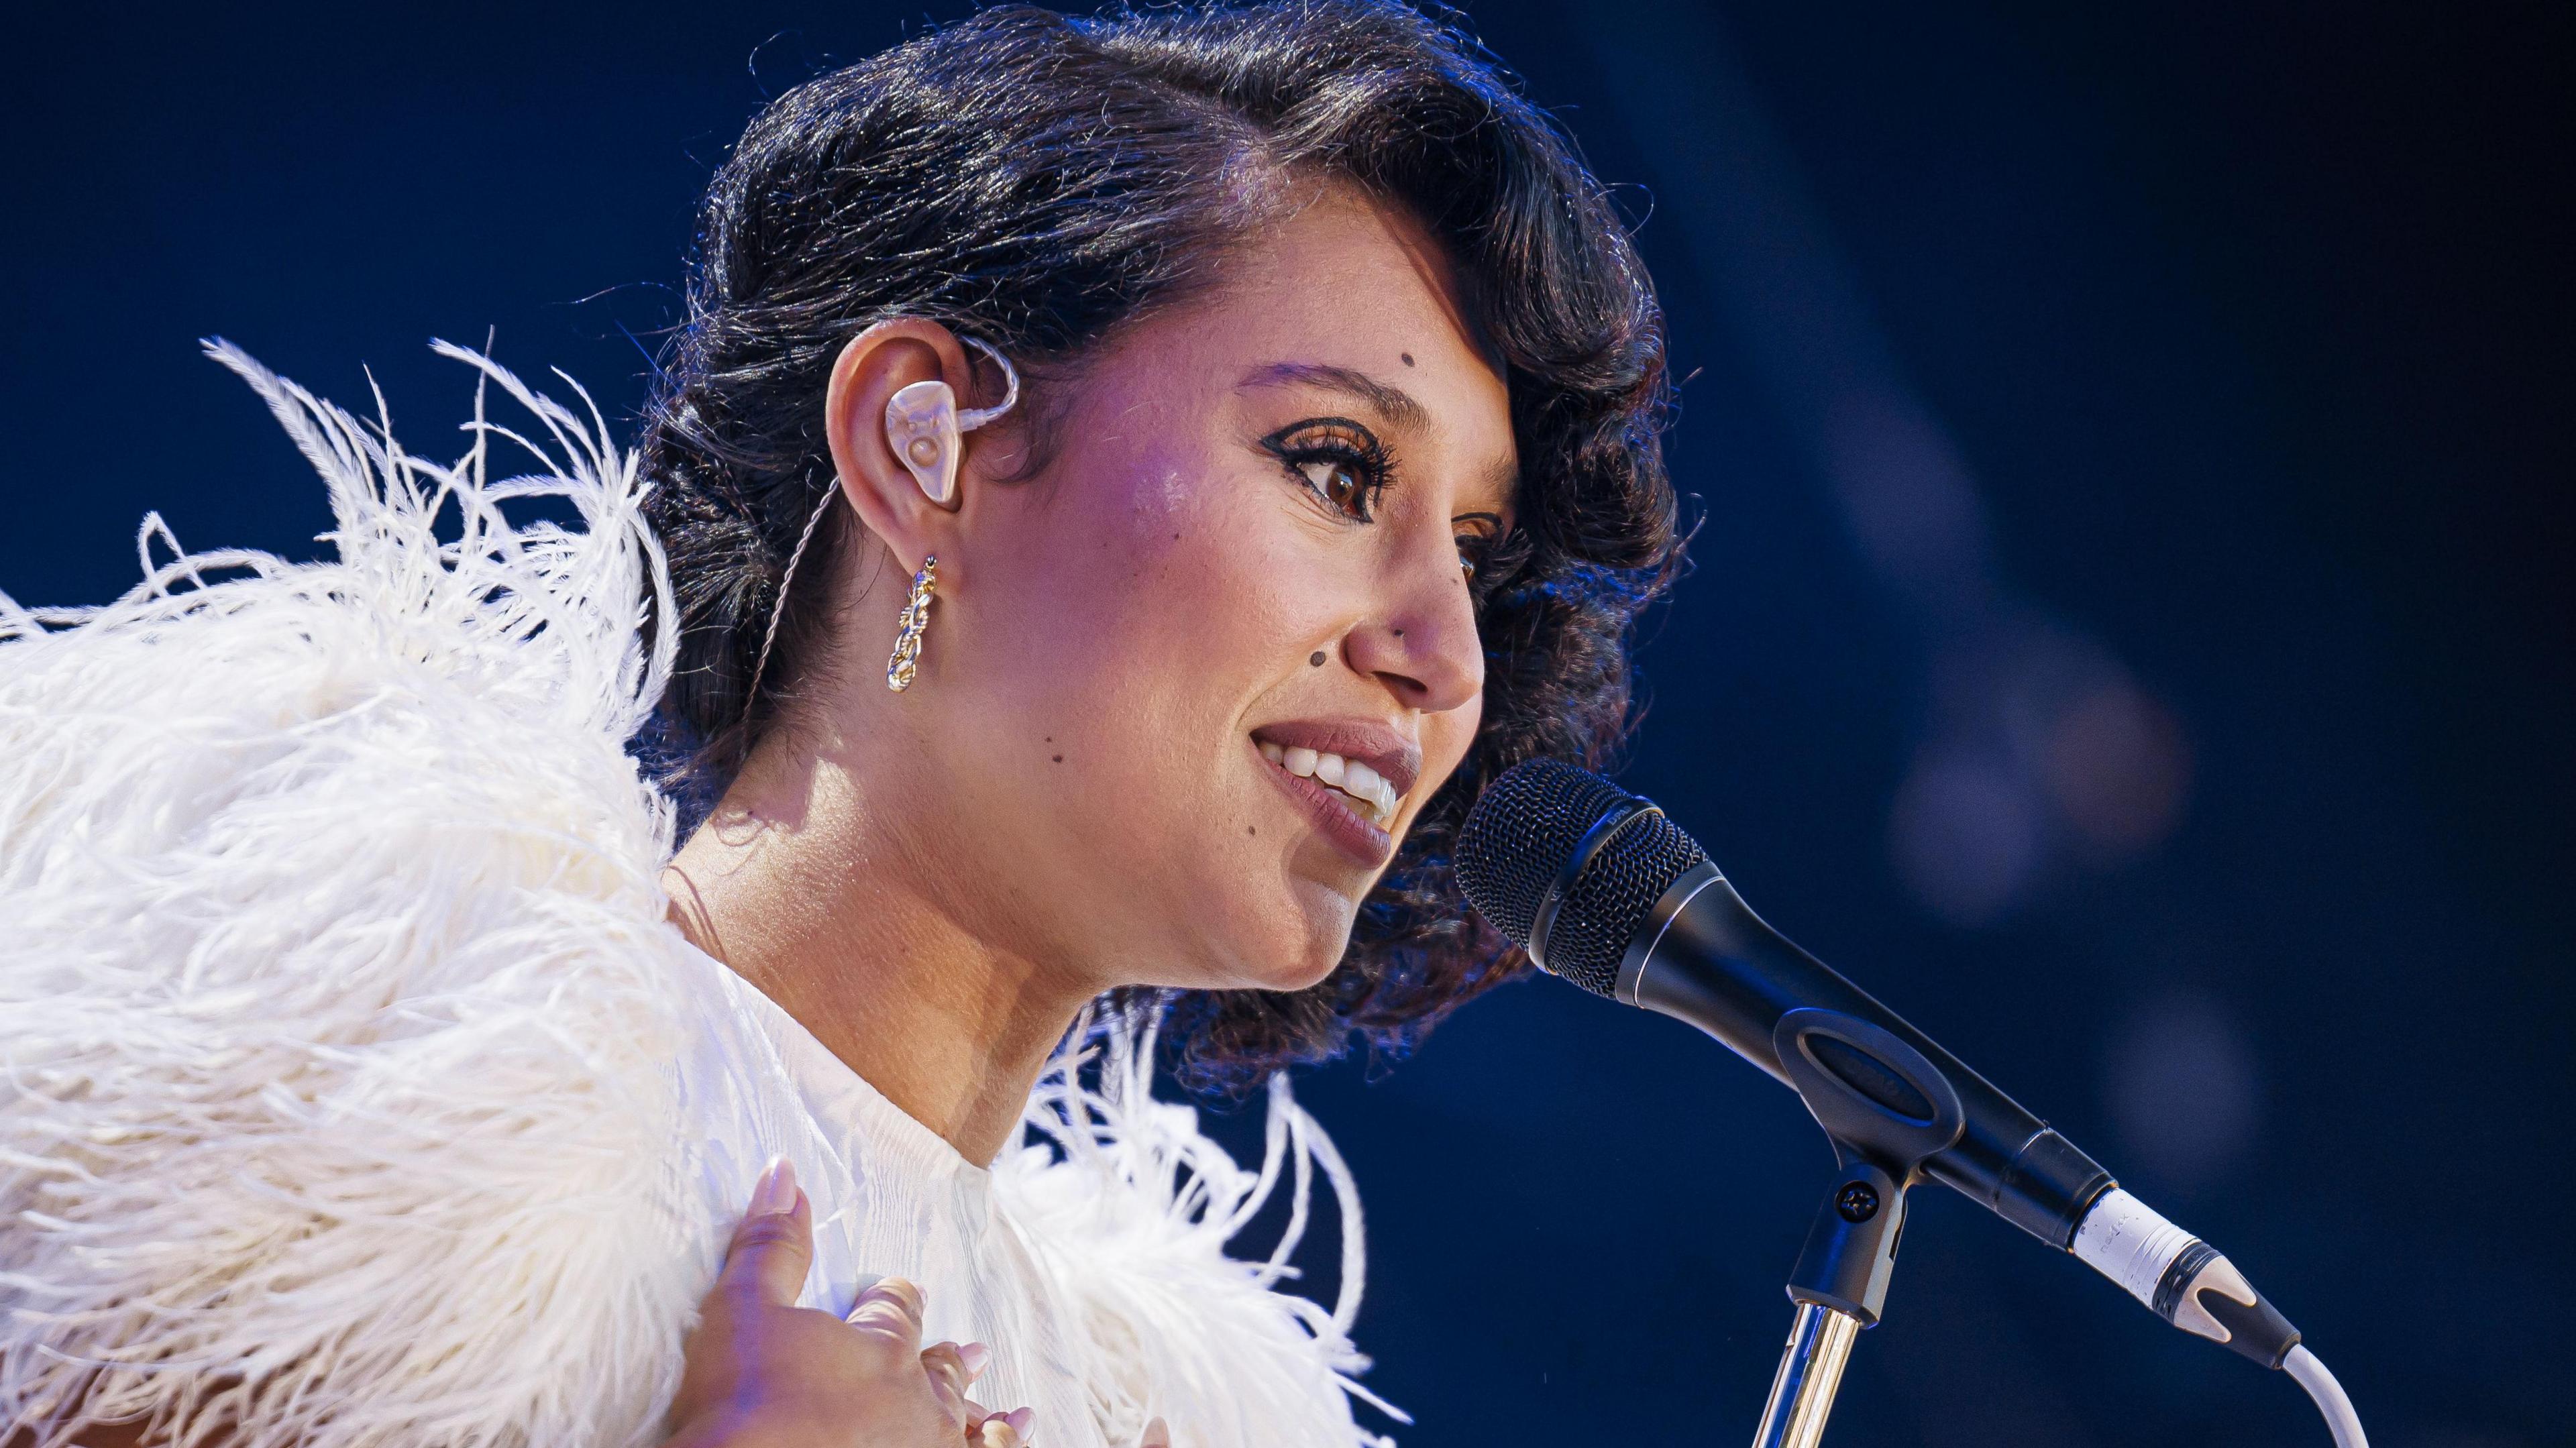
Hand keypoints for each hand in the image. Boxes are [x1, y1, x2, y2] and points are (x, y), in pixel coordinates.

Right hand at [666, 1159, 1035, 1447]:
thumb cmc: (735, 1403)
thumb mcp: (741, 1309)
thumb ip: (772, 1246)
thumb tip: (784, 1174)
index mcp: (881, 1350)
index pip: (897, 1313)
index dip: (893, 1301)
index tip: (896, 1291)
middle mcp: (915, 1402)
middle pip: (940, 1373)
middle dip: (950, 1360)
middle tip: (972, 1351)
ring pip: (964, 1428)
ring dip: (988, 1419)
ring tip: (1014, 1414)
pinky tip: (1006, 1445)